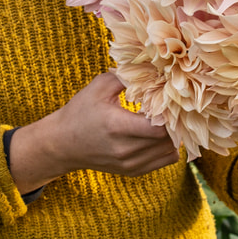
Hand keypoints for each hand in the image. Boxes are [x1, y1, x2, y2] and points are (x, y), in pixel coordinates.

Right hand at [7, 73, 180, 192]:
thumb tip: (153, 66)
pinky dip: (167, 147)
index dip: (170, 113)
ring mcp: (129, 164)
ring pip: (169, 152)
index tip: (171, 98)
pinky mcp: (132, 172)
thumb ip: (126, 76)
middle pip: (168, 140)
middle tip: (175, 106)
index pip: (159, 127)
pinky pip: (163, 161)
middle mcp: (125, 150)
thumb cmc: (80, 111)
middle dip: (175, 122)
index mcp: (117, 126)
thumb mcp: (99, 87)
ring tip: (167, 119)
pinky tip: (159, 133)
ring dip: (173, 136)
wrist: (61, 144)